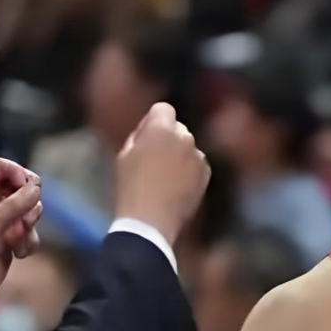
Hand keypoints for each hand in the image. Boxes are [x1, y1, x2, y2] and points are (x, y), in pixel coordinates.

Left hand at [0, 158, 42, 299]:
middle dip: (28, 203)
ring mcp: (4, 220)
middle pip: (20, 187)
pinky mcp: (12, 237)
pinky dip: (29, 241)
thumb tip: (37, 187)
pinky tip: (20, 253)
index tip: (26, 187)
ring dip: (29, 226)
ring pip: (29, 210)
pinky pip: (30, 231)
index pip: (0, 166)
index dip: (16, 172)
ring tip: (18, 240)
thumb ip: (16, 203)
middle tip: (25, 218)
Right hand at [115, 103, 210, 246]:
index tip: (146, 137)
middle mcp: (184, 136)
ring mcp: (198, 155)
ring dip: (180, 155)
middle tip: (154, 159)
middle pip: (177, 128)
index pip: (163, 108)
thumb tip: (148, 130)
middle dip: (168, 137)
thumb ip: (139, 136)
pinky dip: (189, 171)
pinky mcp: (206, 173)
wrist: (150, 222)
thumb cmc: (130, 188)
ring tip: (165, 178)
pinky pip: (197, 164)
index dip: (153, 121)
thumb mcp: (124, 156)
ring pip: (188, 147)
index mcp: (161, 128)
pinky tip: (177, 187)